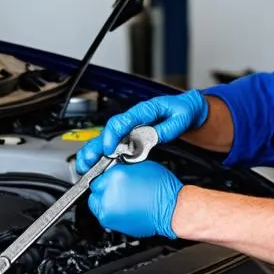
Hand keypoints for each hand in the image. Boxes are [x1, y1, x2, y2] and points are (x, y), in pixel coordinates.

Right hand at [75, 91, 208, 173]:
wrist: (187, 108)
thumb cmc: (182, 110)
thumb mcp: (181, 117)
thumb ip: (168, 128)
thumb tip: (156, 136)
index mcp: (143, 111)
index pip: (122, 121)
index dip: (112, 135)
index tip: (108, 148)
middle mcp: (133, 118)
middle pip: (108, 130)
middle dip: (95, 146)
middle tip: (87, 160)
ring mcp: (131, 126)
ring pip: (107, 138)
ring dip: (95, 151)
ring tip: (85, 165)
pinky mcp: (131, 135)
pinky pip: (115, 143)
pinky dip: (103, 154)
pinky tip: (97, 164)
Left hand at [88, 161, 183, 238]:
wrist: (172, 209)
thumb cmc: (163, 189)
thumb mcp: (142, 167)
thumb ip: (122, 169)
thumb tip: (113, 172)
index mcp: (115, 177)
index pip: (98, 175)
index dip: (106, 177)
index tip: (112, 179)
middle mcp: (108, 194)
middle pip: (95, 191)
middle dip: (103, 190)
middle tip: (117, 190)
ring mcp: (109, 211)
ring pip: (97, 205)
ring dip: (106, 202)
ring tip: (123, 199)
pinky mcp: (113, 224)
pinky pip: (106, 216)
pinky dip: (113, 212)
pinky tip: (126, 208)